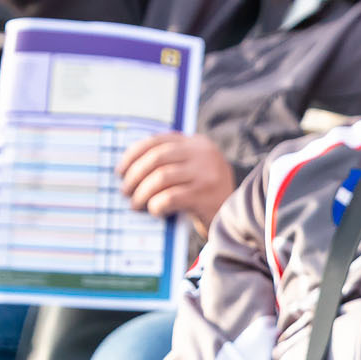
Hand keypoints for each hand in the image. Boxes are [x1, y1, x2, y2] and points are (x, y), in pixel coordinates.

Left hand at [119, 132, 235, 229]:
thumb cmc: (207, 196)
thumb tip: (129, 168)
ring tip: (136, 204)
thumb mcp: (194, 171)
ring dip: (142, 193)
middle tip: (125, 191)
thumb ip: (172, 162)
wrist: (240, 218)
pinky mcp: (206, 196)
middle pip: (156, 158)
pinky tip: (154, 211)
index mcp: (198, 143)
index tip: (120, 170)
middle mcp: (204, 154)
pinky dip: (156, 205)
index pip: (158, 141)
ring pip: (160, 177)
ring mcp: (207, 174)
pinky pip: (170, 198)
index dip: (134, 154)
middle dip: (135, 175)